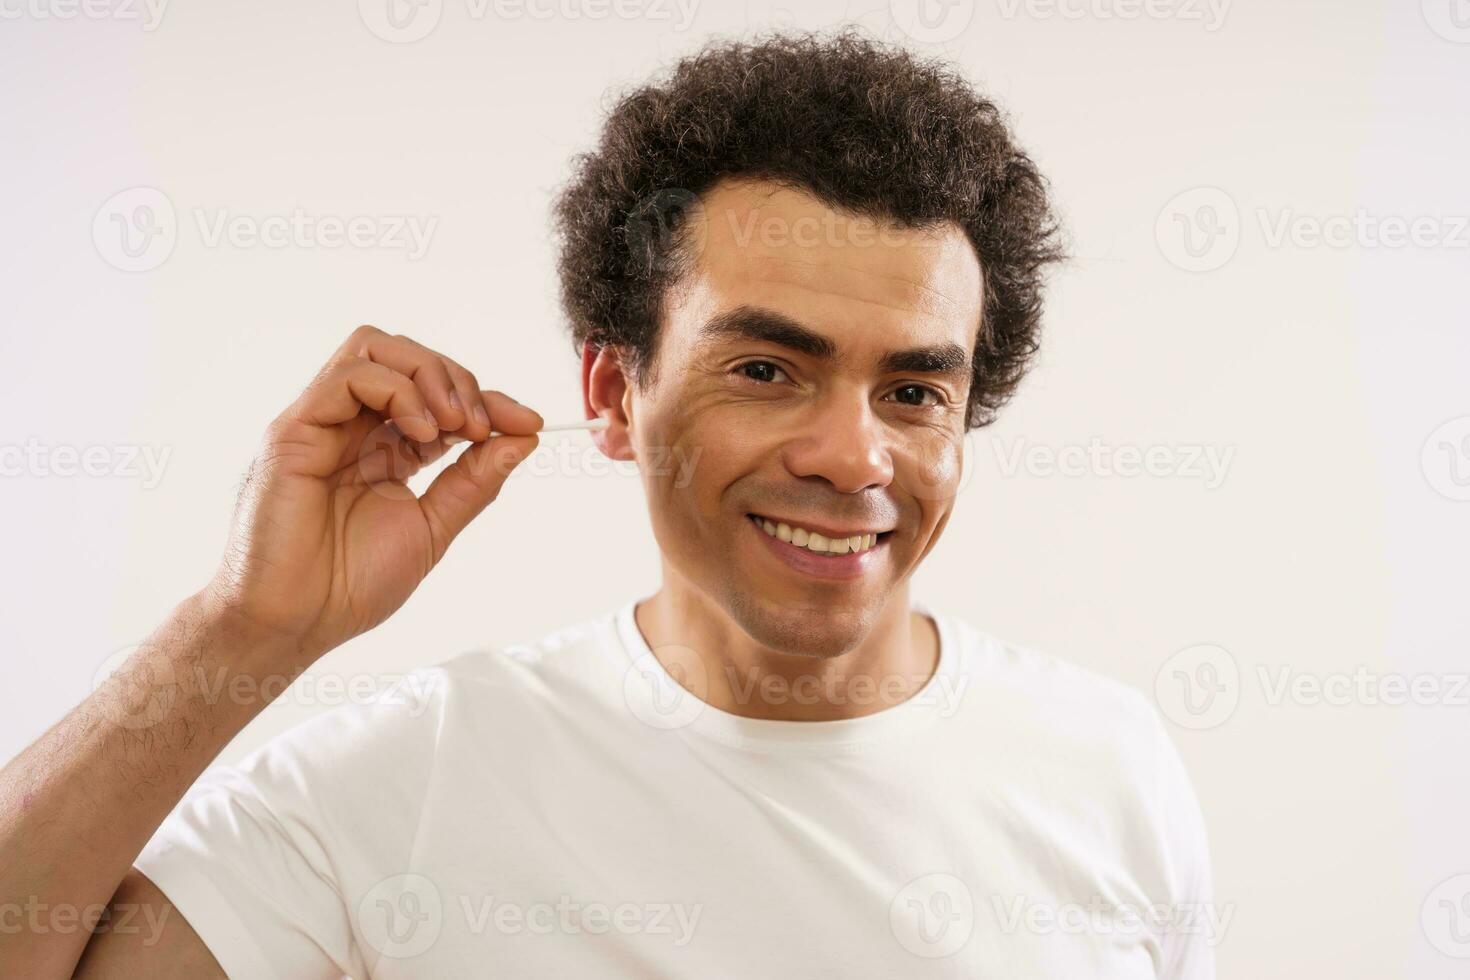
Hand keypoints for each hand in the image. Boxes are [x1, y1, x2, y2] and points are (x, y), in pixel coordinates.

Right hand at [204, 325, 542, 664]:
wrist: (295, 622)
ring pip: (376, 347)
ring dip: (430, 374)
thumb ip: (474, 481)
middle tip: (486, 425)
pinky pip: (348, 375)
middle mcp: (351, 428)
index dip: (487, 400)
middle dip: (460, 380)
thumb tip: (524, 437)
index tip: (528, 423)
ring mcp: (320, 423)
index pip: (438, 397)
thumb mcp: (434, 527)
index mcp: (384, 450)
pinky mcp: (294, 429)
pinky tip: (421, 433)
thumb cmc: (349, 585)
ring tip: (456, 425)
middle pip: (408, 357)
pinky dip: (398, 390)